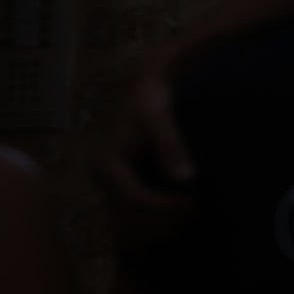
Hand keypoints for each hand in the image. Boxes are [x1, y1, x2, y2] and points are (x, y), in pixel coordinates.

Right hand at [94, 69, 194, 225]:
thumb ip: (171, 145)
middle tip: (190, 208)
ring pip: (131, 203)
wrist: (144, 81)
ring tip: (187, 205)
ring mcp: (109, 173)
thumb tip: (186, 176)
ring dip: (156, 208)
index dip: (162, 205)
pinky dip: (154, 198)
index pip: (134, 196)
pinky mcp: (119, 171)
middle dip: (159, 211)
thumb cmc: (150, 97)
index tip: (187, 203)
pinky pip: (134, 193)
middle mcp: (102, 171)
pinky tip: (177, 195)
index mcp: (107, 162)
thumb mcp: (159, 118)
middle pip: (129, 206)